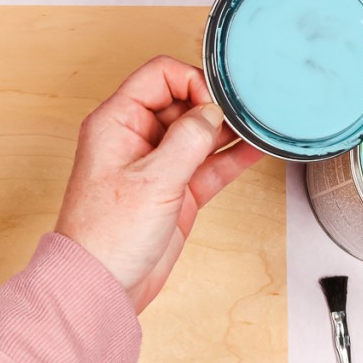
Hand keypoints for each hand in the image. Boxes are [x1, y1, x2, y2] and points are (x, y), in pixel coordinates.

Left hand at [55, 56, 262, 313]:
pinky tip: (254, 148)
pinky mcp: (175, 192)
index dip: (192, 82)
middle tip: (245, 113)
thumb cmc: (107, 236)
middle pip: (183, 101)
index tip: (216, 104)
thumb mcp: (153, 181)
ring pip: (199, 133)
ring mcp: (157, 166)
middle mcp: (136, 139)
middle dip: (215, 105)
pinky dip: (230, 157)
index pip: (159, 76)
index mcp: (116, 123)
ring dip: (228, 130)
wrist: (103, 286)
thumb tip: (212, 111)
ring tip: (260, 124)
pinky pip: (207, 164)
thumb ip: (188, 140)